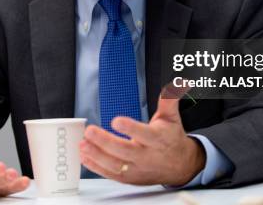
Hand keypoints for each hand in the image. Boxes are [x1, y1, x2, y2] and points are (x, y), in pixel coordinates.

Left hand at [79, 87, 205, 185]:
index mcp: (157, 139)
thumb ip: (169, 101)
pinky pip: (110, 174)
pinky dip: (96, 167)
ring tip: (82, 144)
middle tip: (90, 131)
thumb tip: (175, 84)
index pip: (143, 134)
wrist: (180, 166)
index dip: (130, 128)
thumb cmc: (171, 139)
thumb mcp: (172, 118)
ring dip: (96, 155)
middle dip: (105, 142)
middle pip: (124, 151)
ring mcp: (137, 169)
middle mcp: (146, 156)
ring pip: (115, 165)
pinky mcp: (129, 178)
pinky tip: (84, 156)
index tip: (116, 121)